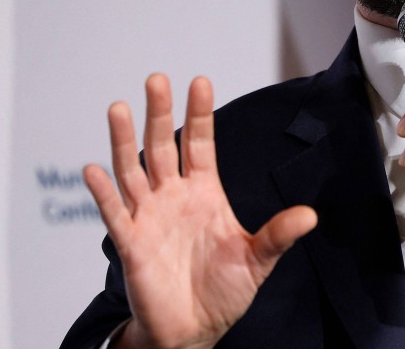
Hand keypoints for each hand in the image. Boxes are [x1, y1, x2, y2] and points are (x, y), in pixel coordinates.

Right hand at [83, 74, 316, 348]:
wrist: (195, 330)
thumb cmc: (225, 292)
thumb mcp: (258, 260)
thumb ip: (279, 235)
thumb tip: (311, 215)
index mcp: (205, 192)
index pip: (199, 144)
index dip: (199, 114)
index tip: (200, 82)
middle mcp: (174, 197)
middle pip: (162, 147)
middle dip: (160, 114)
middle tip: (156, 80)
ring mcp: (149, 216)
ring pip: (133, 171)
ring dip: (124, 140)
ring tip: (119, 108)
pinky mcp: (131, 243)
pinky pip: (115, 213)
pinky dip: (102, 192)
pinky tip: (93, 169)